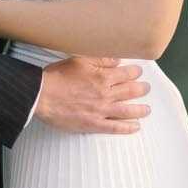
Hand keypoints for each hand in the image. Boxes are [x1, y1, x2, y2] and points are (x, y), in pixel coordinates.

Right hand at [33, 57, 150, 134]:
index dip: (135, 72)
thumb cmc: (57, 77)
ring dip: (140, 110)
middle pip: (131, 91)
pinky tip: (136, 127)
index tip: (138, 72)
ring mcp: (100, 111)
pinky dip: (127, 128)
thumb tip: (117, 60)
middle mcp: (105, 94)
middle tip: (146, 88)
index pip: (126, 73)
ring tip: (147, 109)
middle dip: (142, 89)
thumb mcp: (79, 60)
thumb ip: (100, 59)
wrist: (41, 96)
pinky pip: (115, 128)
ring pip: (128, 110)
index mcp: (102, 77)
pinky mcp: (93, 124)